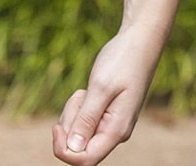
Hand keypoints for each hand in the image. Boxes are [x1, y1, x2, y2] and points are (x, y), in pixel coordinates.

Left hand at [51, 20, 163, 163]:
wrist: (140, 41)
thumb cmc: (123, 61)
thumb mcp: (100, 87)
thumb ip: (86, 120)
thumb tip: (73, 148)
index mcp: (117, 130)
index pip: (85, 160)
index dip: (64, 150)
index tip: (56, 126)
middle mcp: (115, 133)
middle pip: (78, 146)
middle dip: (69, 123)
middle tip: (81, 96)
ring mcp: (111, 125)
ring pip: (78, 132)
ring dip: (73, 113)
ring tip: (87, 90)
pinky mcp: (106, 115)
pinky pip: (82, 121)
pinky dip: (78, 107)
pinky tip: (89, 90)